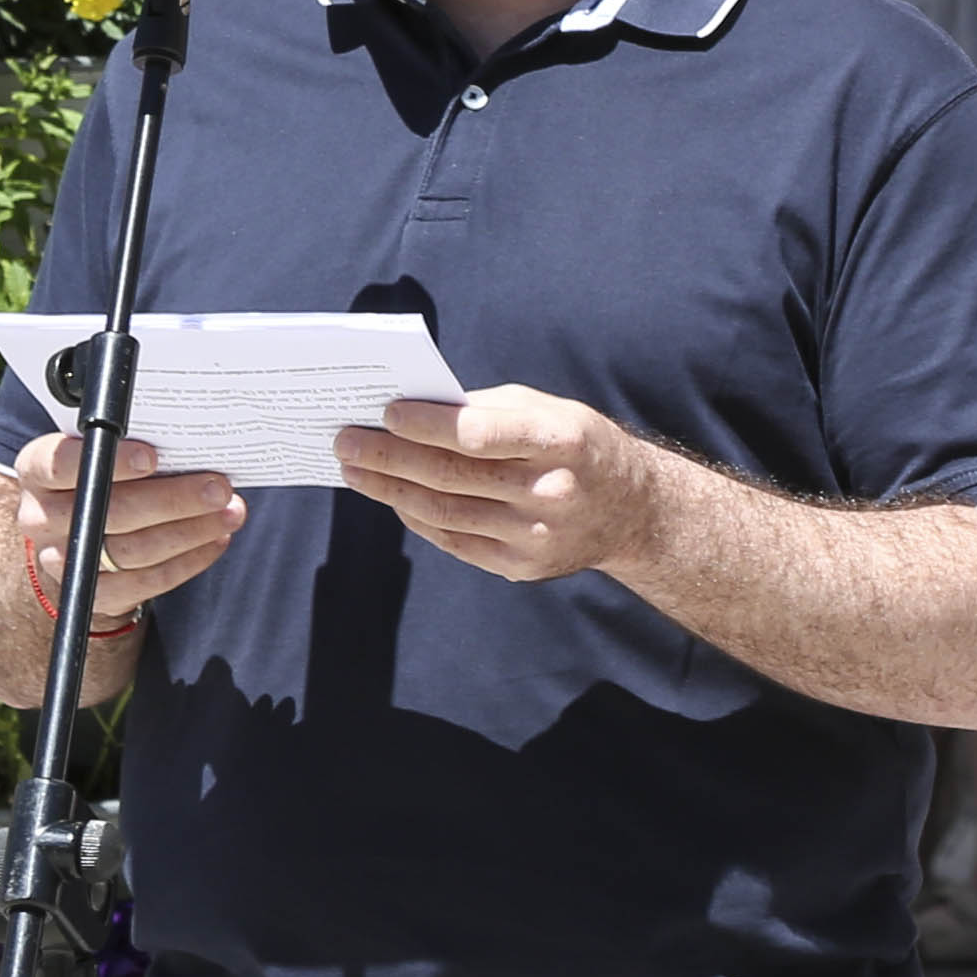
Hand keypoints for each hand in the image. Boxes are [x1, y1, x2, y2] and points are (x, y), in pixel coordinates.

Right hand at [6, 431, 240, 625]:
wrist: (79, 536)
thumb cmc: (105, 477)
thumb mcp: (104, 452)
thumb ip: (132, 444)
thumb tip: (193, 443)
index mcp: (38, 470)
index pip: (60, 464)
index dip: (109, 462)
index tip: (153, 457)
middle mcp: (41, 517)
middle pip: (108, 511)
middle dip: (172, 499)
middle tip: (218, 488)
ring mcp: (62, 560)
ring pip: (132, 550)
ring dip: (190, 531)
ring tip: (230, 512)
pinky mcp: (93, 594)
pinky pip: (145, 582)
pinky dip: (188, 560)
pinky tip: (216, 539)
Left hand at [339, 387, 665, 585]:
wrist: (631, 511)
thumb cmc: (577, 444)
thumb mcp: (548, 410)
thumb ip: (486, 410)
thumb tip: (411, 413)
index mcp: (560, 441)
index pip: (479, 434)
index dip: (426, 425)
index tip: (384, 413)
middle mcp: (550, 491)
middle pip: (450, 476)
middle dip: (389, 457)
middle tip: (345, 441)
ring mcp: (536, 535)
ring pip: (442, 512)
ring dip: (389, 489)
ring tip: (354, 469)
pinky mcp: (522, 566)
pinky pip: (452, 540)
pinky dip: (416, 517)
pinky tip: (393, 497)